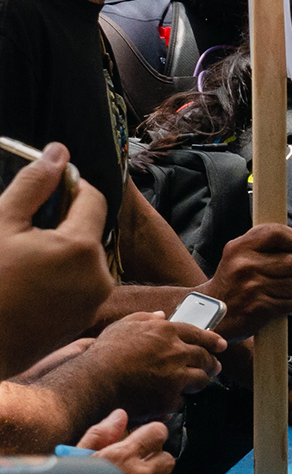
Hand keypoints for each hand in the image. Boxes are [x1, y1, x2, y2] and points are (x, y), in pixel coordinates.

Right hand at [0, 141, 111, 377]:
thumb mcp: (2, 224)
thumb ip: (33, 186)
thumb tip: (58, 152)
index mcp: (83, 248)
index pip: (94, 198)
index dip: (71, 188)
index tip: (47, 190)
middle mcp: (100, 275)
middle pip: (89, 230)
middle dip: (62, 224)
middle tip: (24, 233)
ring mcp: (94, 301)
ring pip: (85, 259)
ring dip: (61, 251)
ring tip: (23, 262)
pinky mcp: (83, 320)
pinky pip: (79, 286)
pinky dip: (60, 277)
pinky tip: (29, 284)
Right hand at [87, 314, 224, 420]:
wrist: (94, 381)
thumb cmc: (104, 354)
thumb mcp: (123, 326)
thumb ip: (145, 318)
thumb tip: (160, 315)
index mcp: (166, 332)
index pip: (200, 334)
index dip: (213, 340)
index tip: (220, 345)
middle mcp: (176, 352)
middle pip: (205, 358)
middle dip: (212, 363)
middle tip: (213, 367)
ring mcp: (175, 376)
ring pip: (200, 380)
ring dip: (199, 382)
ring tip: (195, 384)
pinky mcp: (169, 397)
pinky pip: (180, 400)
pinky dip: (174, 400)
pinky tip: (166, 399)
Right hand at [198, 223, 291, 340]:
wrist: (211, 314)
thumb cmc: (233, 283)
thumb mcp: (243, 259)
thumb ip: (274, 251)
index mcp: (239, 248)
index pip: (278, 233)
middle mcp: (244, 265)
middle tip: (286, 278)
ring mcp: (251, 287)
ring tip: (280, 293)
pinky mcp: (258, 308)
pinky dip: (291, 307)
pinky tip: (279, 306)